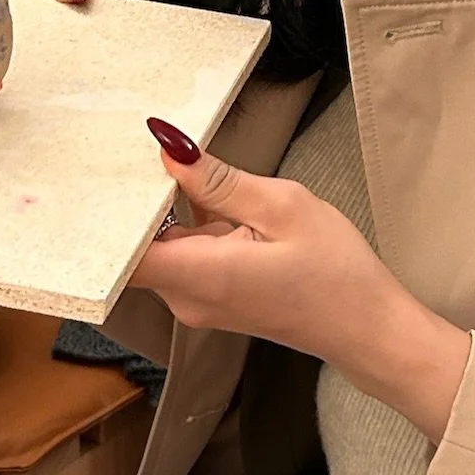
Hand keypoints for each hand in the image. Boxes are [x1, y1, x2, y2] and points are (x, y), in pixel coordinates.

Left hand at [134, 123, 471, 444]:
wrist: (366, 327)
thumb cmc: (336, 272)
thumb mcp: (284, 207)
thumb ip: (221, 181)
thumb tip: (172, 152)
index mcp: (201, 275)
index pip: (120, 255)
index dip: (108, 214)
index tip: (109, 171)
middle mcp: (187, 297)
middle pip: (137, 245)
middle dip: (144, 199)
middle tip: (152, 147)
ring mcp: (197, 302)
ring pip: (163, 246)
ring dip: (174, 210)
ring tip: (194, 167)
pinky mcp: (210, 299)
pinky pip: (184, 255)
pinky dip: (194, 226)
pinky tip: (220, 200)